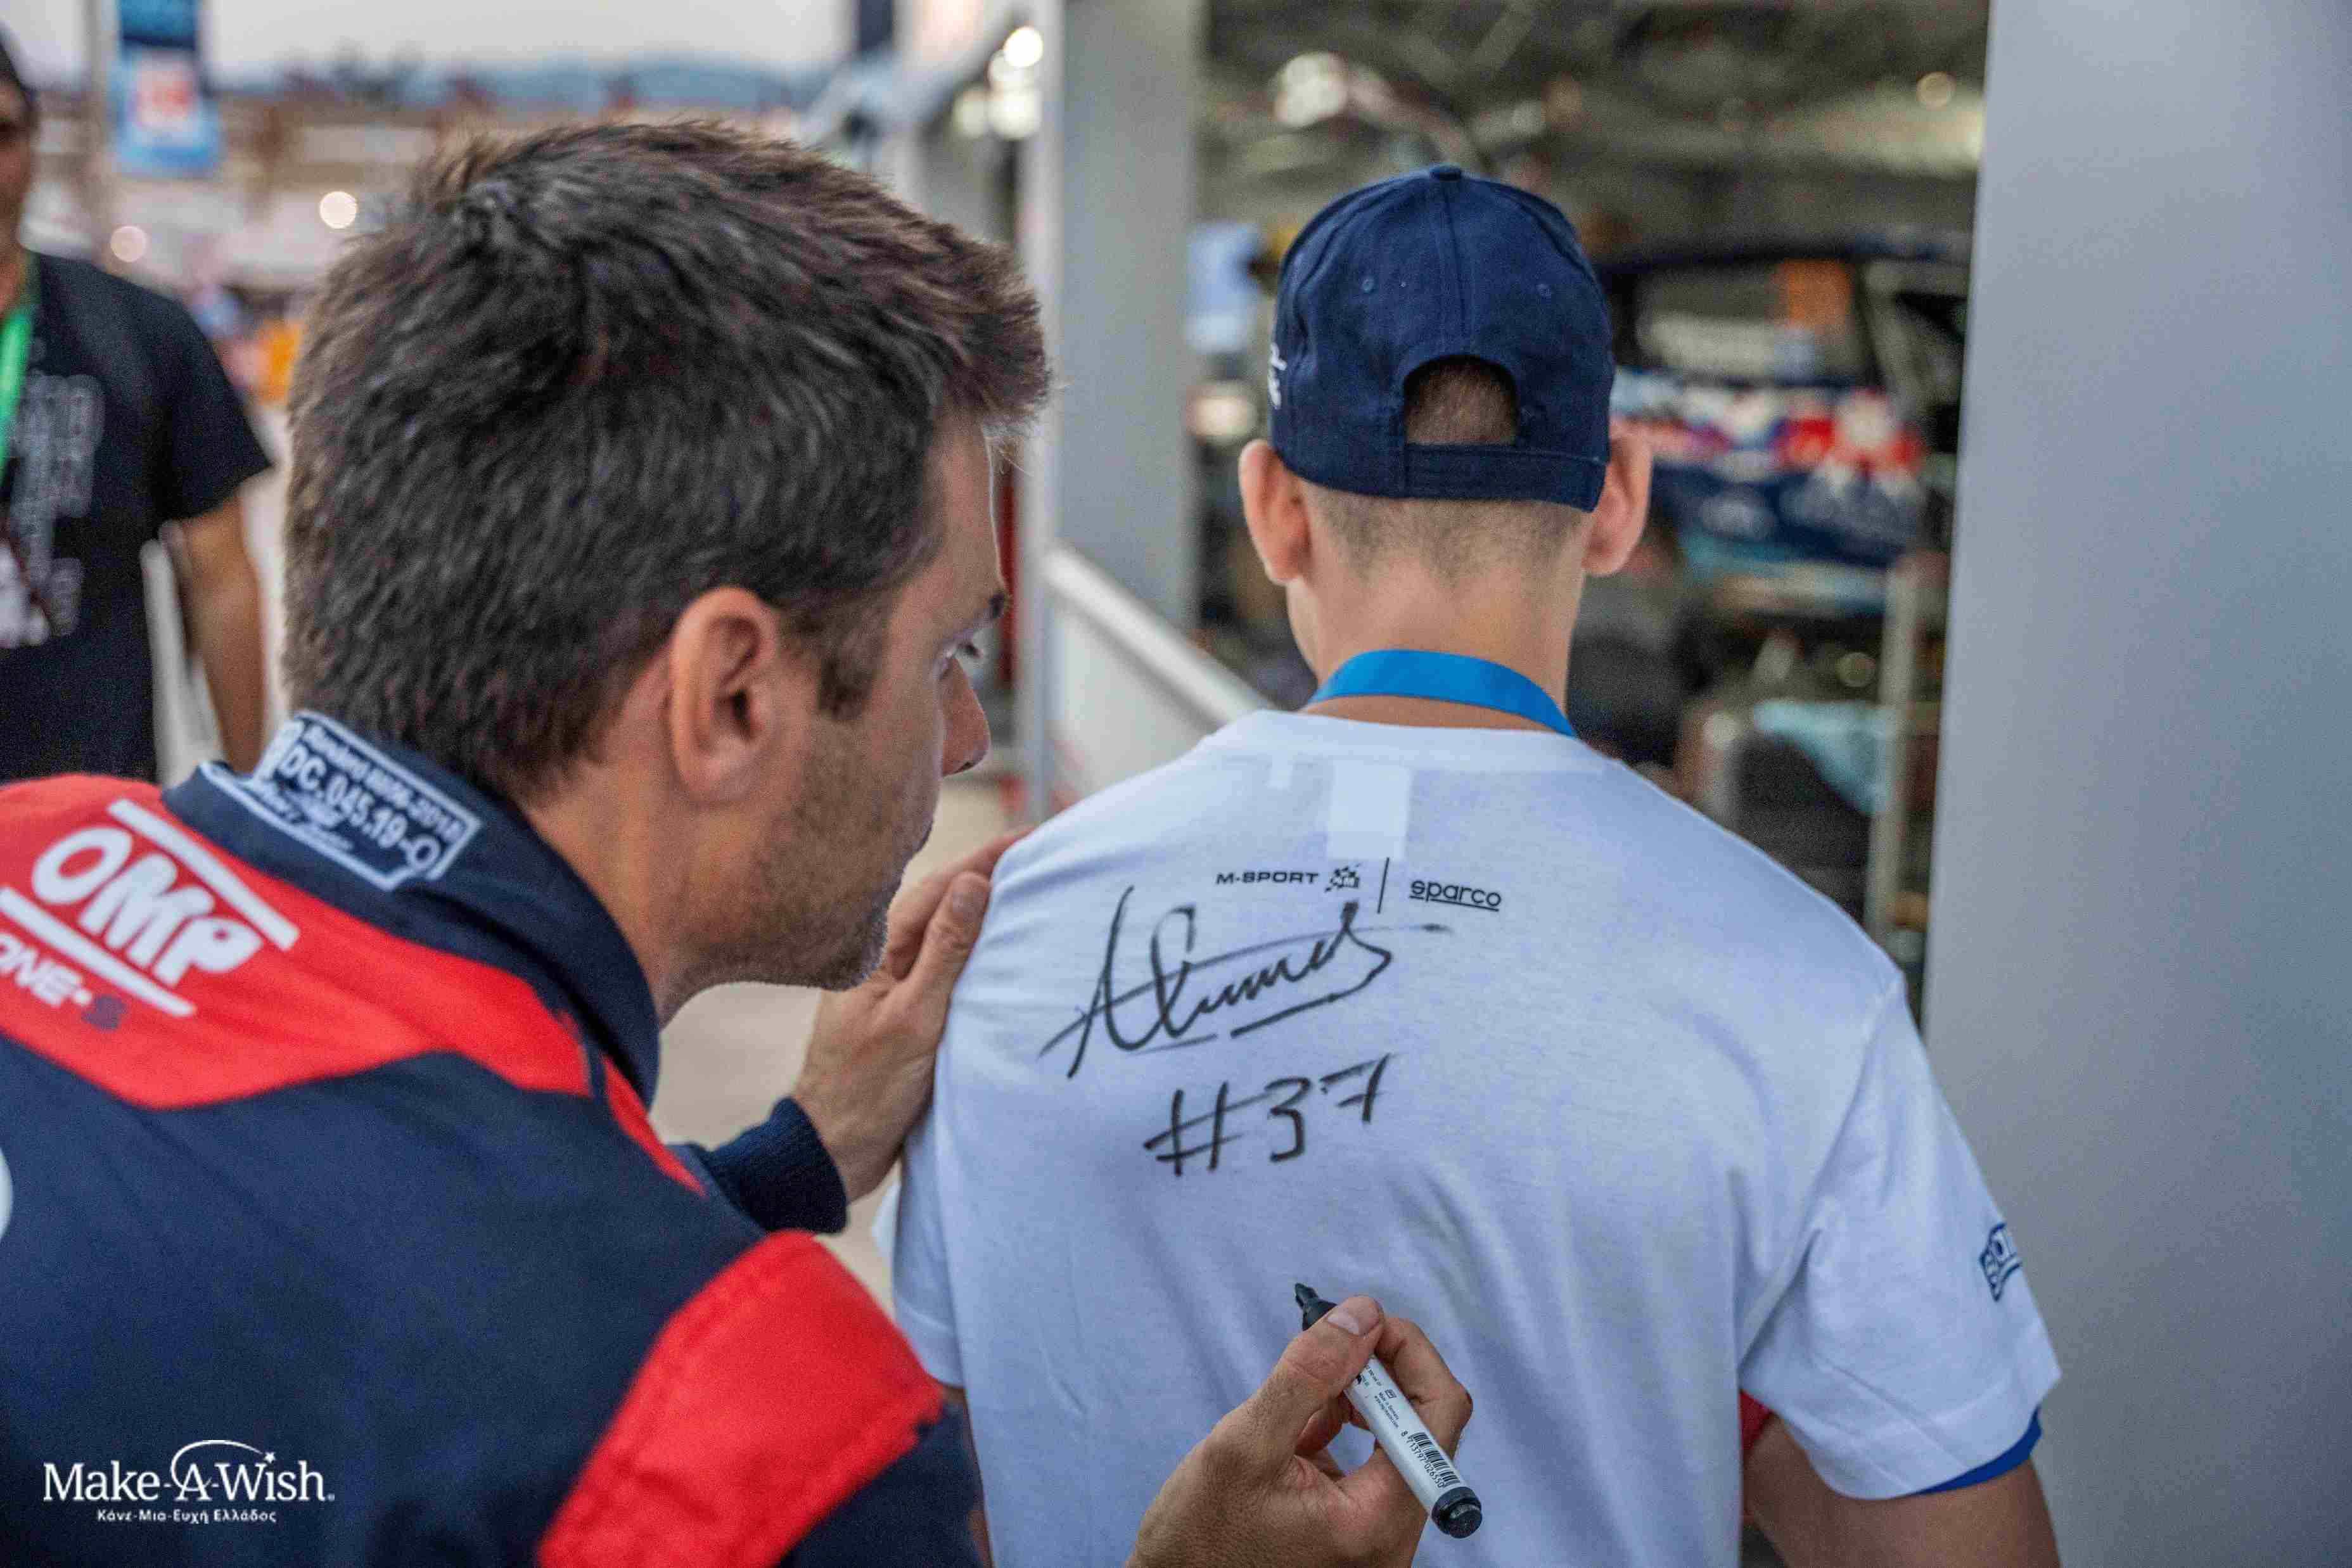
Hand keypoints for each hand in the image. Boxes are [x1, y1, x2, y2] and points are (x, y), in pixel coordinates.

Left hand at [793, 829, 1024, 1200]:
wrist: (836, 1148)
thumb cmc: (868, 1087)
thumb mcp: (914, 1018)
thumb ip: (945, 952)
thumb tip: (973, 883)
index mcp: (880, 950)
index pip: (941, 887)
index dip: (986, 859)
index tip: (1031, 837)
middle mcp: (888, 958)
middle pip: (946, 902)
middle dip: (991, 875)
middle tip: (1044, 853)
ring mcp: (899, 983)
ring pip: (950, 932)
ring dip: (988, 910)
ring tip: (1034, 888)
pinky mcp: (912, 1010)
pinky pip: (950, 965)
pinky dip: (980, 949)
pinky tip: (1006, 947)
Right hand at [1128, 1296, 1473, 1567]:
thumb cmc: (1200, 1534)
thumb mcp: (1244, 1444)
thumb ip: (1307, 1376)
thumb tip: (1362, 1314)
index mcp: (1377, 1520)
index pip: (1439, 1416)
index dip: (1410, 1354)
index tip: (1364, 1321)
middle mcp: (1393, 1533)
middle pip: (1426, 1425)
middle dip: (1383, 1369)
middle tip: (1334, 1338)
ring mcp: (1379, 1534)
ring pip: (1401, 1438)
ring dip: (1365, 1393)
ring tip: (1314, 1379)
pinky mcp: (1359, 1526)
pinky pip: (1377, 1459)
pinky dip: (1350, 1422)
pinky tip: (1310, 1414)